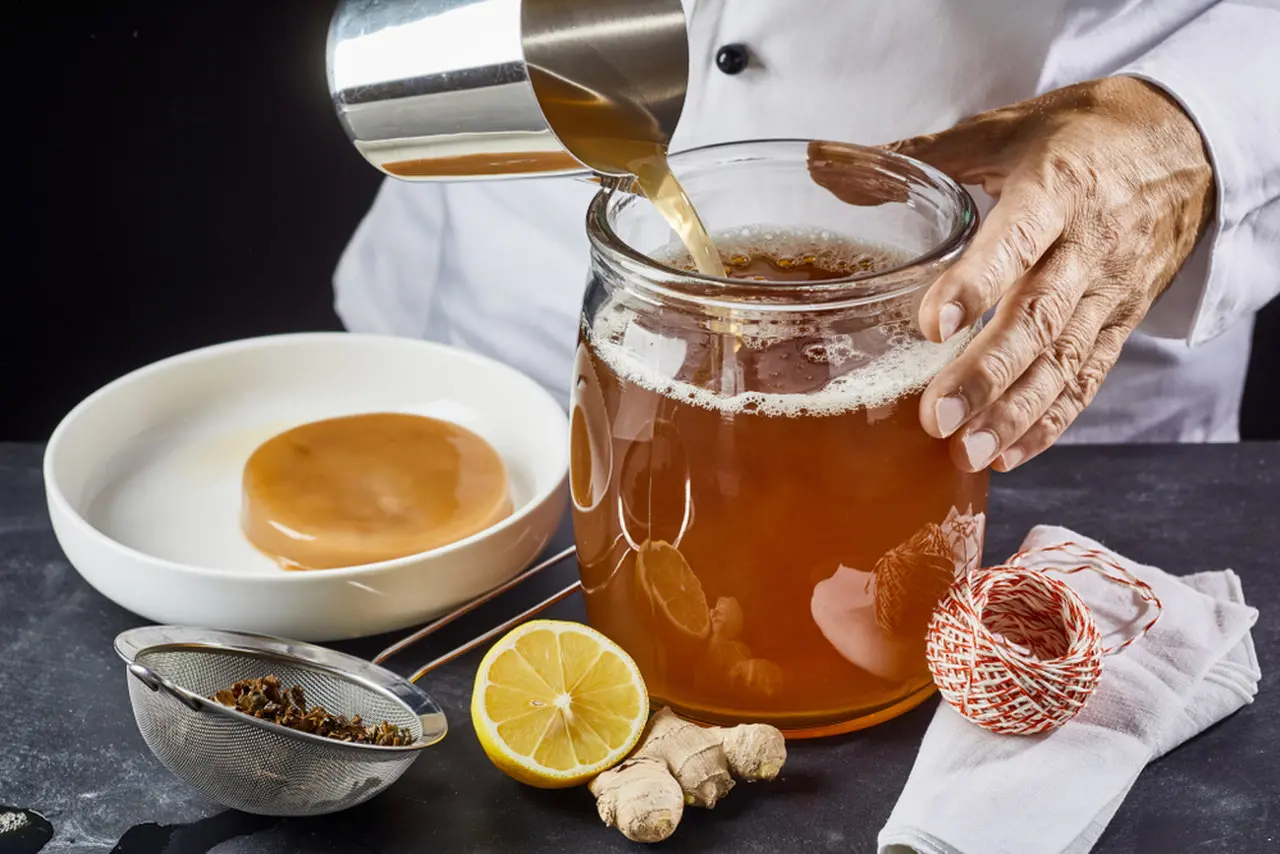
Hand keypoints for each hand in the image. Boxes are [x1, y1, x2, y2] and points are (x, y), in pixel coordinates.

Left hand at [887, 77, 1214, 471]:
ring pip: (1064, 360)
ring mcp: (1108, 291)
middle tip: (936, 418)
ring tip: (965, 453)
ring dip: (1015, 413)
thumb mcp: (1004, 128)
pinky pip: (1087, 379)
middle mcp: (1087, 246)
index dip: (975, 283)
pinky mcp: (1121, 323)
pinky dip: (1050, 422)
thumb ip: (920, 154)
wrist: (1186, 147)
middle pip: (1039, 318)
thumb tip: (823, 164)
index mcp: (1055, 189)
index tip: (929, 326)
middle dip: (986, 374)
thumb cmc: (1081, 136)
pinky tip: (1008, 455)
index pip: (1016, 241)